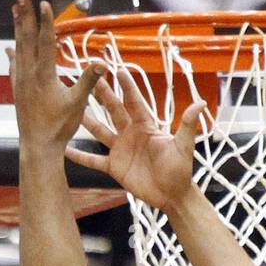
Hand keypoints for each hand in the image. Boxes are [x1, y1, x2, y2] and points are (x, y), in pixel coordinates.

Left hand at [7, 0, 102, 152]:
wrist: (38, 145)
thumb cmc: (59, 126)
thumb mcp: (77, 103)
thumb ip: (88, 81)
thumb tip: (102, 62)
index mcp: (44, 75)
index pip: (46, 42)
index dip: (46, 21)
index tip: (43, 2)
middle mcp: (28, 74)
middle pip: (27, 38)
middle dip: (25, 16)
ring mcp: (20, 80)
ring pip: (19, 48)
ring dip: (18, 28)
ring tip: (15, 10)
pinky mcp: (17, 89)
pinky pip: (14, 65)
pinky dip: (12, 53)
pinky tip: (9, 47)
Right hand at [66, 70, 206, 212]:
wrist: (172, 196)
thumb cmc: (180, 171)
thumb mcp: (183, 147)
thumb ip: (188, 125)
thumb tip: (201, 103)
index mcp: (146, 127)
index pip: (134, 102)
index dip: (126, 86)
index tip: (117, 69)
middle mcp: (131, 134)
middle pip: (113, 110)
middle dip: (102, 94)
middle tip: (88, 77)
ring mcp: (121, 150)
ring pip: (100, 131)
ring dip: (86, 120)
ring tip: (71, 107)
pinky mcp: (114, 167)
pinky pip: (94, 160)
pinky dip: (80, 156)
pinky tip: (65, 149)